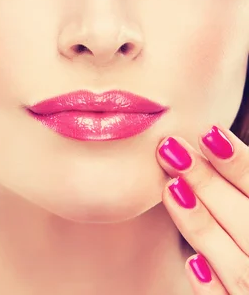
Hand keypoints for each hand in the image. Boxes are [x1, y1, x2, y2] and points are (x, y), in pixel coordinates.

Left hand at [156, 125, 248, 294]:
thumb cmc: (248, 237)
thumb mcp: (247, 210)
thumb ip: (240, 192)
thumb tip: (213, 142)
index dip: (242, 165)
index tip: (208, 133)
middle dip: (211, 185)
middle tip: (171, 150)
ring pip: (238, 267)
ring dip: (205, 227)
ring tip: (171, 189)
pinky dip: (214, 290)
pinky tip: (191, 262)